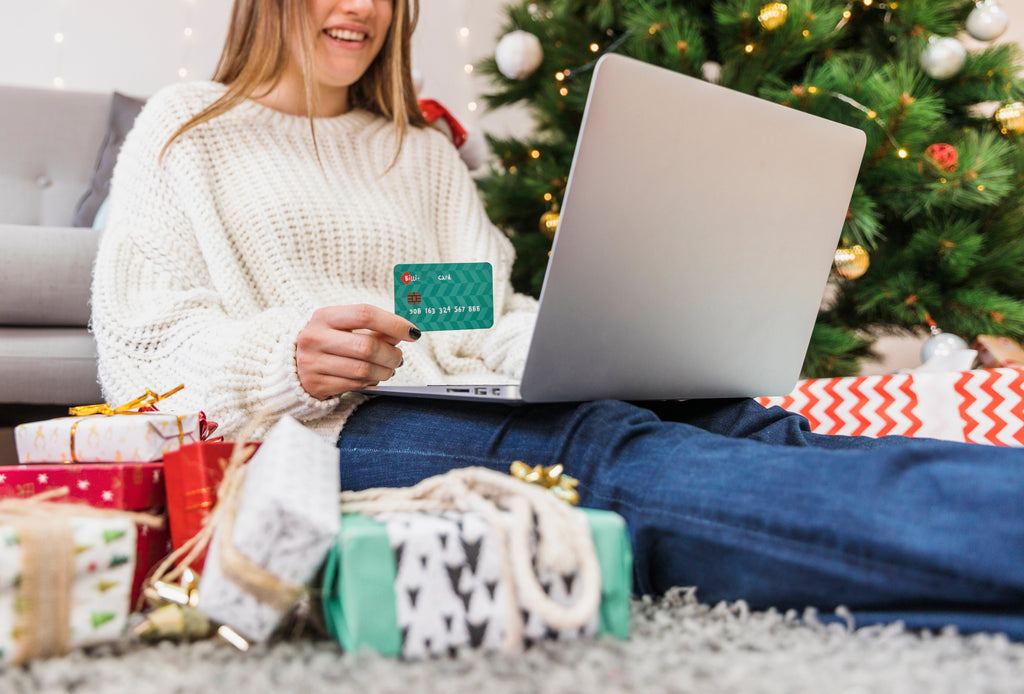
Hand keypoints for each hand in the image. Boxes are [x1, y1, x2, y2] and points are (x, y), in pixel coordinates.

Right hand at [296, 304, 420, 398]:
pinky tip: (371, 377)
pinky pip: (355, 385)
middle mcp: (315, 338)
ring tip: (387, 368)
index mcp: (324, 316)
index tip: (412, 332)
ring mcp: (312, 363)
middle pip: (367, 346)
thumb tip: (405, 331)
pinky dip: (370, 382)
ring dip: (384, 371)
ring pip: (364, 370)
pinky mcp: (316, 384)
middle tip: (398, 357)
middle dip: (391, 354)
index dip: (393, 323)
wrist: (292, 365)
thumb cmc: (327, 342)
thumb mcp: (344, 327)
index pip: (364, 314)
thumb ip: (374, 328)